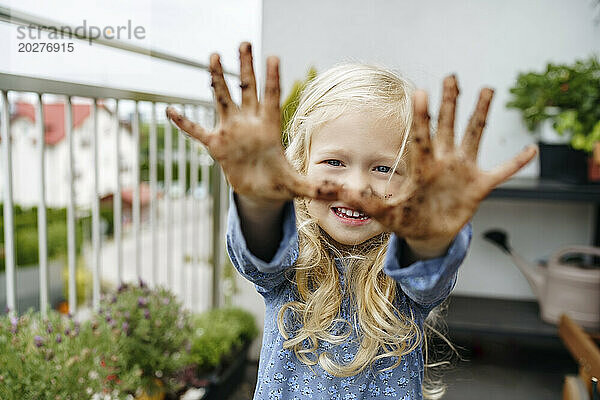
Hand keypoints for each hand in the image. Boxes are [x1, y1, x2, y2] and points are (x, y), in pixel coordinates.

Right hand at [165, 42, 340, 203]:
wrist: (258, 192)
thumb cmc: (278, 184)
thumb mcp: (296, 186)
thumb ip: (313, 188)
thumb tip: (335, 194)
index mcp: (270, 128)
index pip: (273, 99)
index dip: (273, 79)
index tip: (273, 57)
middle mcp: (250, 123)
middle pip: (247, 89)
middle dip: (246, 67)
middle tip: (244, 43)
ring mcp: (232, 131)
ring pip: (223, 99)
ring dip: (217, 79)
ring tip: (213, 56)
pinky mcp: (217, 145)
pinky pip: (197, 131)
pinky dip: (184, 123)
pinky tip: (170, 110)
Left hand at [342, 75, 536, 245]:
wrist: (427, 233)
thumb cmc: (405, 220)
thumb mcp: (383, 212)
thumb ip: (359, 201)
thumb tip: (327, 192)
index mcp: (422, 166)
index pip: (421, 137)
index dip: (421, 118)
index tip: (419, 92)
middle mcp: (443, 162)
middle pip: (448, 127)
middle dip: (451, 103)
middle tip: (452, 76)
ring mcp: (463, 172)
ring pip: (474, 137)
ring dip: (481, 115)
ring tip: (488, 89)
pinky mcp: (479, 187)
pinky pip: (501, 173)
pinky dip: (515, 163)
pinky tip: (531, 149)